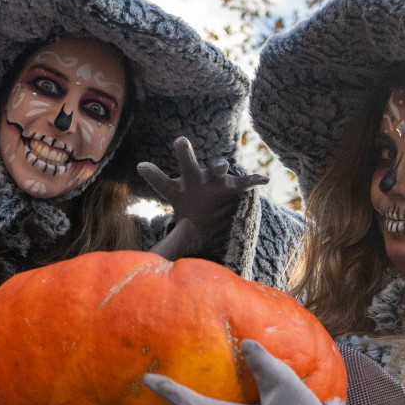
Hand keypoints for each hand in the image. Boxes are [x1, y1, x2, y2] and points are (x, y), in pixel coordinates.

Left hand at [140, 137, 266, 259]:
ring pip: (217, 167)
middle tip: (180, 141)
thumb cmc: (194, 218)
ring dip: (220, 165)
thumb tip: (149, 263)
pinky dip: (254, 180)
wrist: (217, 214)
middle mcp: (195, 179)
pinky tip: (263, 180)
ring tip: (222, 166)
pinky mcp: (234, 186)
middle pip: (188, 164)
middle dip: (185, 152)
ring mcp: (215, 180)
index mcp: (177, 190)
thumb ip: (168, 246)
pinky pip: (245, 181)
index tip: (140, 166)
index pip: (162, 183)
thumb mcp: (180, 234)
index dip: (152, 174)